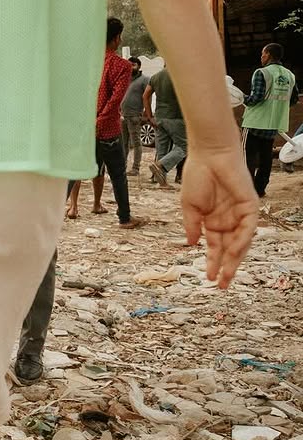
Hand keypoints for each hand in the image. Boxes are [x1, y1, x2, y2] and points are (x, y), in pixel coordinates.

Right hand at [179, 145, 259, 287]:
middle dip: (226, 267)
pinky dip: (242, 240)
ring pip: (240, 242)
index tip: (208, 279)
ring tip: (226, 273)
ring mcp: (240, 214)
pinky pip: (249, 227)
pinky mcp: (250, 206)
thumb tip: (190, 244)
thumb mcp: (189, 206)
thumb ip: (191, 225)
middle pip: (230, 249)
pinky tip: (233, 251)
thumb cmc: (197, 175)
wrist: (208, 154)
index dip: (212, 262)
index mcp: (213, 221)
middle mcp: (228, 220)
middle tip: (222, 285)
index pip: (215, 247)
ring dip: (234, 258)